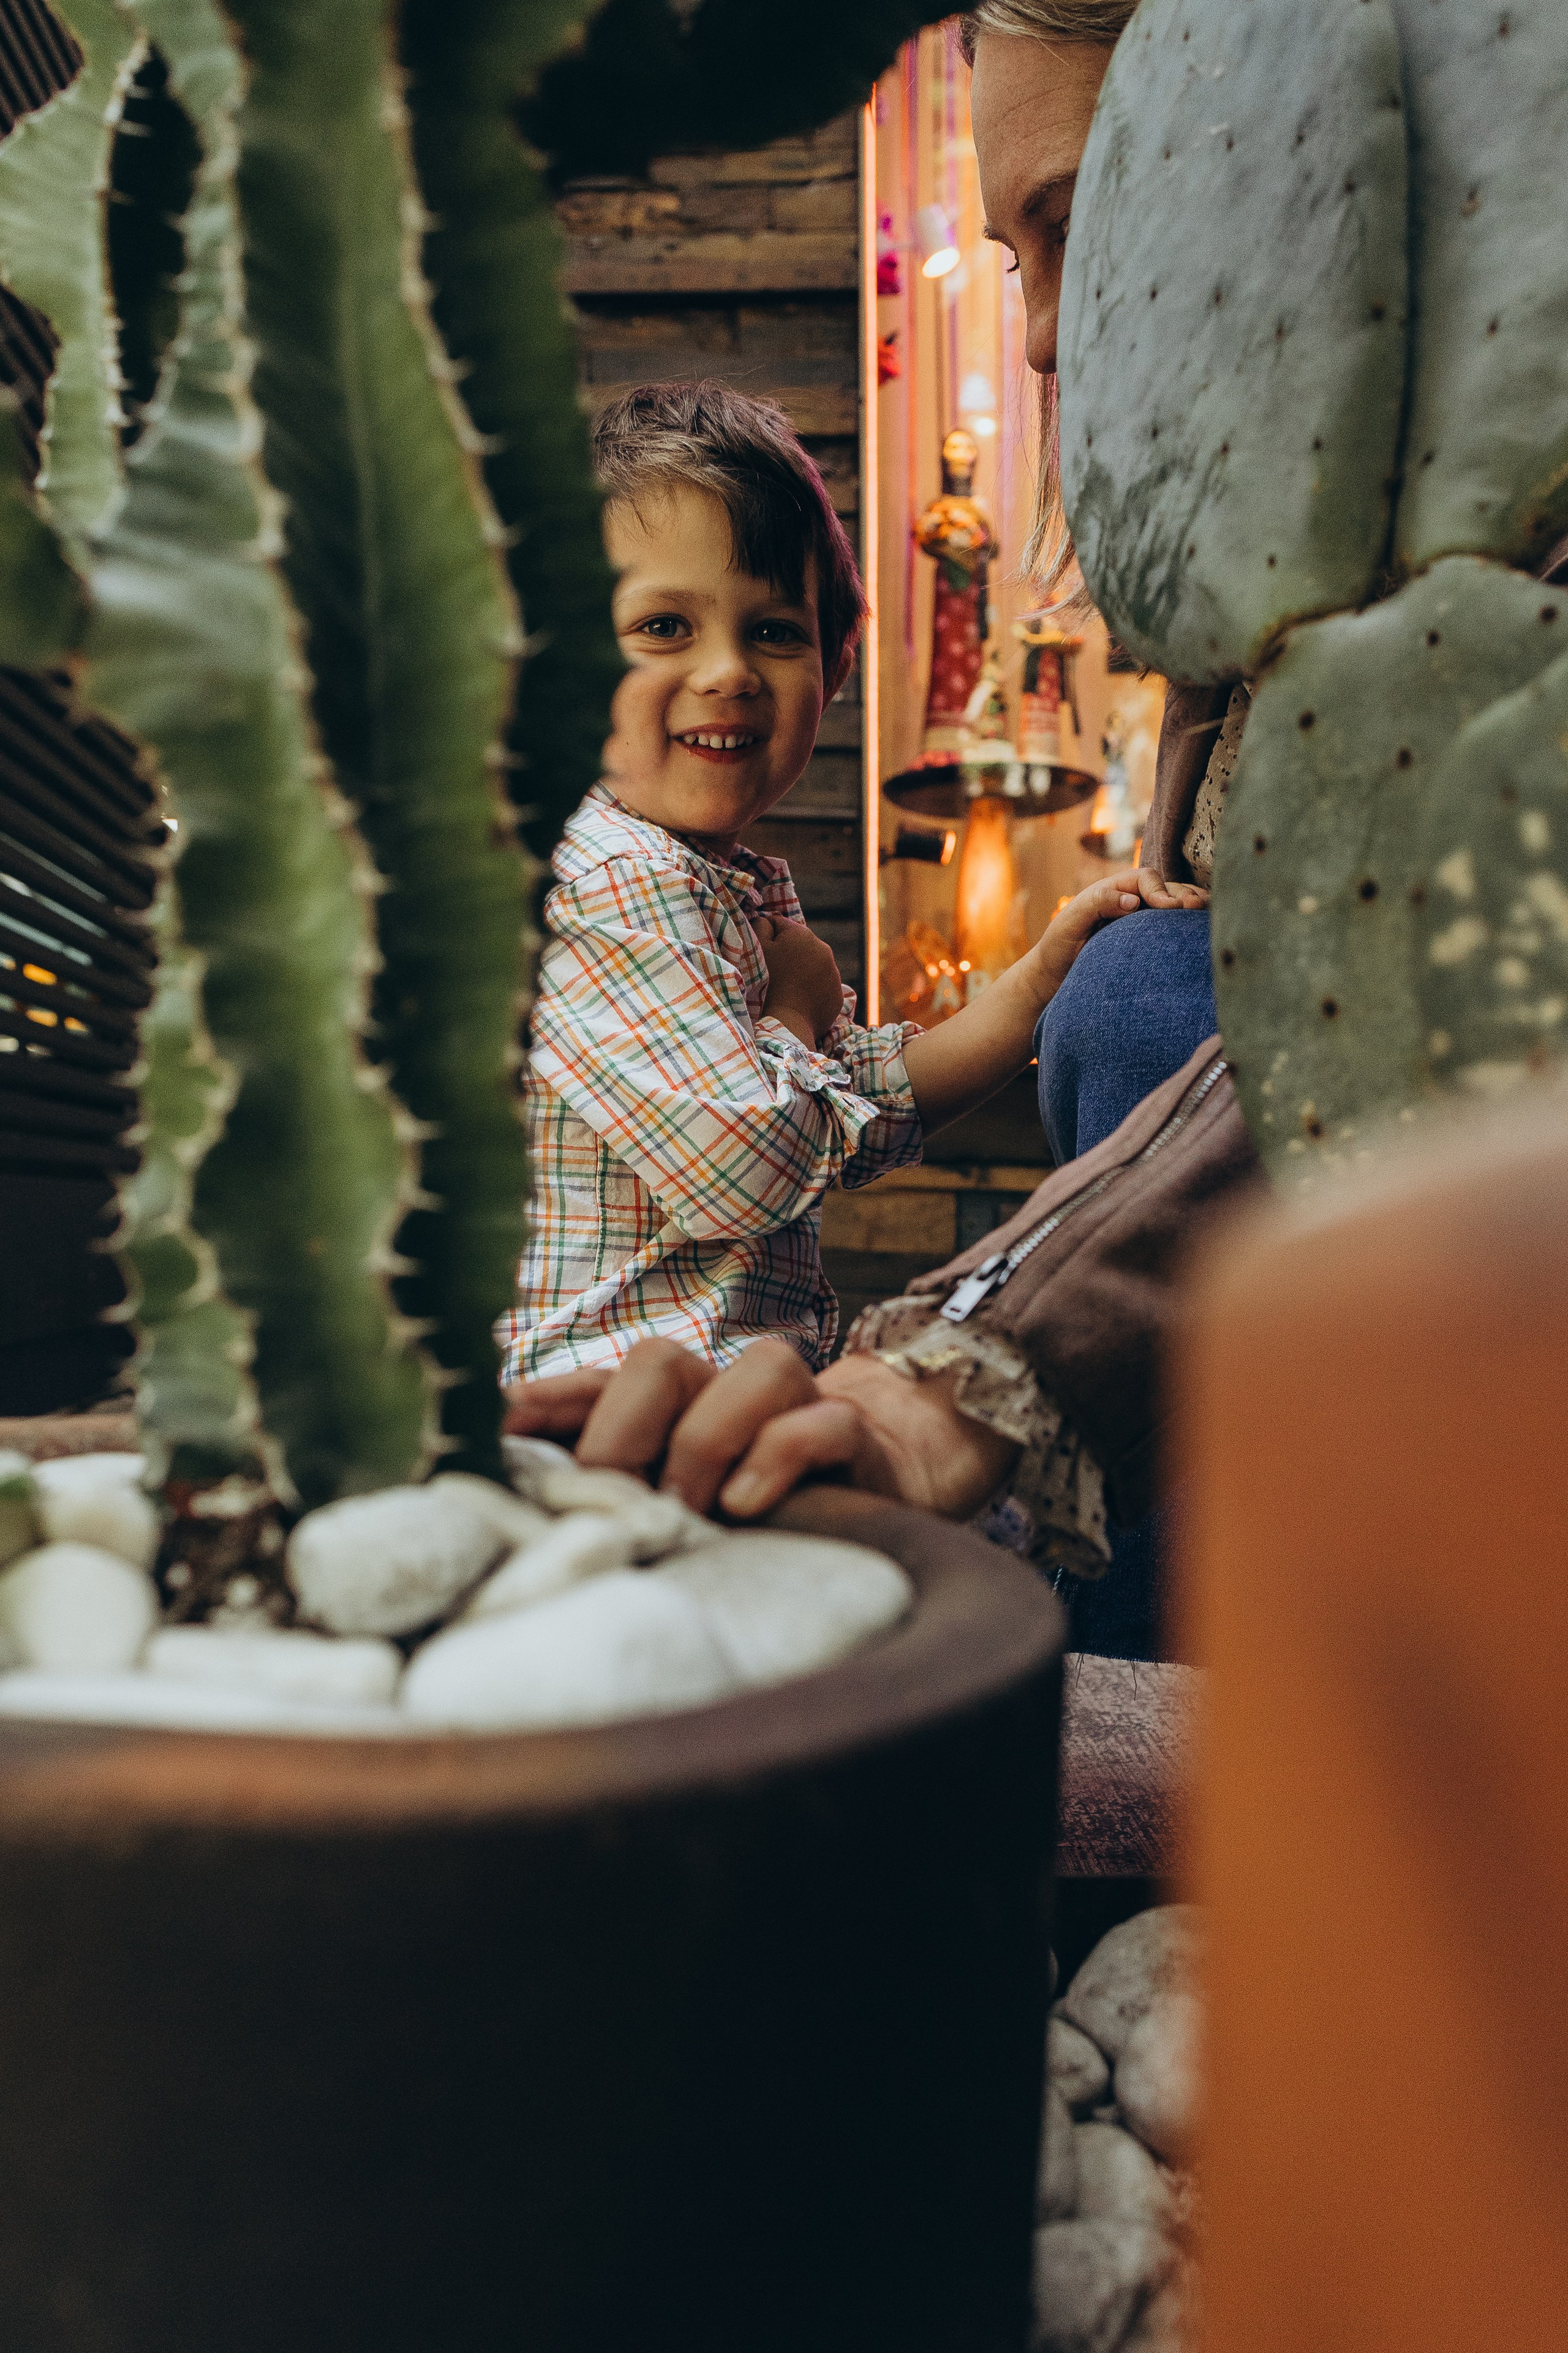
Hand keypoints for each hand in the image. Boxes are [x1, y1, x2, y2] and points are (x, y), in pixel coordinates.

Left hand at [504, 1336, 1017, 1522]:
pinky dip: (776, 1457)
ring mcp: (788, 1404)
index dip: (541, 1403)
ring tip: (690, 1515)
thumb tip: (505, 1476)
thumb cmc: (752, 1504)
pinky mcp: (849, 1437)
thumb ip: (602, 1489)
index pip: (591, 1386)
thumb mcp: (669, 1502)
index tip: (491, 1430)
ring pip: (749, 1371)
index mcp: (667, 1407)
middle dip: (626, 1430)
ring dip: (706, 1443)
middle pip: (659, 1360)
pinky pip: (815, 1422)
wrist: (885, 1487)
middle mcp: (721, 1389)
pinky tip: (746, 1507)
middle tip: (613, 1499)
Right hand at [755, 915, 842, 1044]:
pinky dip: (812, 990)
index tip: (762, 954)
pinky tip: (799, 1000)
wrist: (788, 1022)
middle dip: (788, 954)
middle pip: (800, 945)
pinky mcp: (837, 994)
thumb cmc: (768, 983)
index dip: (767, 937)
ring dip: (802, 971)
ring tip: (787, 988)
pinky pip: (822, 986)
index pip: (780, 924)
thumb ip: (761, 925)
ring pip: (813, 965)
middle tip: (774, 973)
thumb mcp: (757, 948)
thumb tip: (767, 920)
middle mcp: (823, 949)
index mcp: (802, 934)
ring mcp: (833, 973)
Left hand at [1034, 865, 1208, 992]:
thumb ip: (1096, 903)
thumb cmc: (1058, 947)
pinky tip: (1203, 933)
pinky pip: (1173, 930)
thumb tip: (1132, 900)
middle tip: (1197, 909)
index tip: (1171, 908)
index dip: (1161, 890)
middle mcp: (1133, 901)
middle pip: (1168, 889)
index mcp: (1114, 890)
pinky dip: (1190, 928)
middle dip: (1185, 895)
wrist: (1055, 978)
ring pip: (1176, 907)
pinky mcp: (1150, 942)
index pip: (1146, 879)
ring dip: (1193, 908)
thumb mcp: (1070, 922)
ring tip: (1209, 916)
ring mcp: (1144, 921)